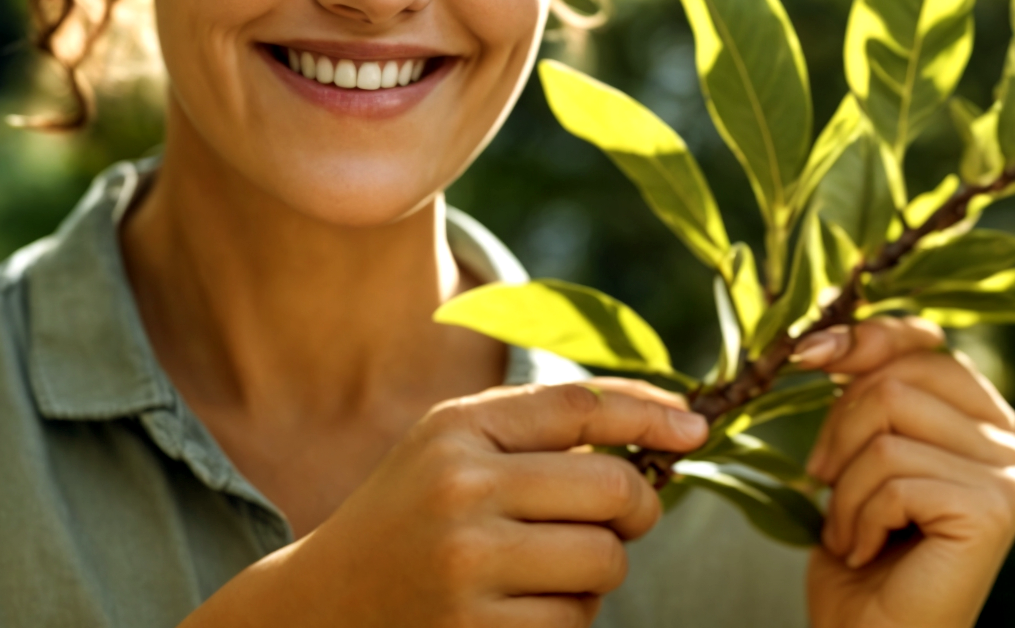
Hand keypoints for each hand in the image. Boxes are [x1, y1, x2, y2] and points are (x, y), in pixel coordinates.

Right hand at [181, 379, 707, 627]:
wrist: (320, 608)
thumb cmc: (410, 514)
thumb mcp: (454, 446)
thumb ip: (542, 427)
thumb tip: (674, 425)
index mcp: (456, 429)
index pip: (581, 408)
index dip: (651, 414)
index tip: (695, 427)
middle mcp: (461, 490)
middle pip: (614, 491)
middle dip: (635, 508)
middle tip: (621, 518)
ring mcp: (469, 568)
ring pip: (604, 564)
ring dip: (596, 573)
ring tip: (542, 569)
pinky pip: (574, 624)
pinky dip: (566, 619)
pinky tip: (518, 608)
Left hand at [795, 318, 1014, 627]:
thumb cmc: (861, 549)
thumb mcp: (860, 451)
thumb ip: (869, 391)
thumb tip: (828, 334)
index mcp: (980, 414)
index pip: (924, 342)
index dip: (862, 340)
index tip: (806, 355)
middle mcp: (1007, 437)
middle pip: (896, 379)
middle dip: (837, 429)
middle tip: (824, 482)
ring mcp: (1007, 473)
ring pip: (887, 427)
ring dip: (844, 486)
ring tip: (848, 530)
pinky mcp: (991, 508)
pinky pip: (894, 478)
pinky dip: (857, 518)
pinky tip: (865, 550)